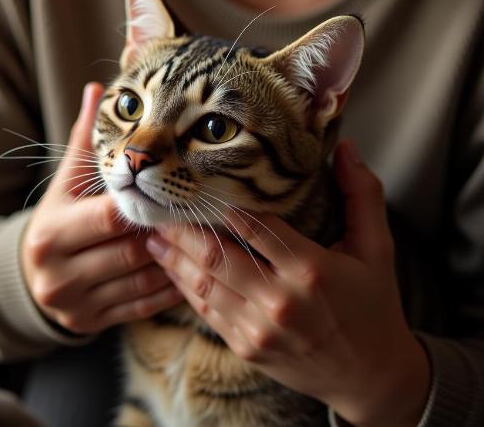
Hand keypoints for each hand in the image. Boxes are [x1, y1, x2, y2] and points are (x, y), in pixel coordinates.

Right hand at [21, 82, 181, 334]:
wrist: (32, 274)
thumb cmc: (59, 218)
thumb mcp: (66, 182)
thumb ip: (85, 139)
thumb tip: (98, 89)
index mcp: (51, 233)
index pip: (110, 218)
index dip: (146, 206)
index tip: (172, 192)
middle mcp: (57, 274)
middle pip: (131, 251)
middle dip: (165, 233)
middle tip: (196, 216)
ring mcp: (74, 305)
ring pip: (142, 282)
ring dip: (175, 261)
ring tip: (199, 240)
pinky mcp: (90, 324)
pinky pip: (143, 307)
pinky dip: (169, 288)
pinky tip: (188, 269)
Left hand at [146, 141, 429, 426]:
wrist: (371, 378)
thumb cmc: (374, 306)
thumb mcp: (377, 249)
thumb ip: (363, 196)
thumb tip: (347, 149)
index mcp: (310, 270)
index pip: (255, 227)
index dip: (221, 206)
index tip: (196, 186)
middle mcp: (279, 300)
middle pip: (216, 257)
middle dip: (181, 232)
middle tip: (158, 210)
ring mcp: (258, 329)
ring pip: (203, 286)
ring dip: (173, 259)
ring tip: (150, 237)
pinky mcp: (246, 347)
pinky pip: (206, 312)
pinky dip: (184, 289)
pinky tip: (171, 270)